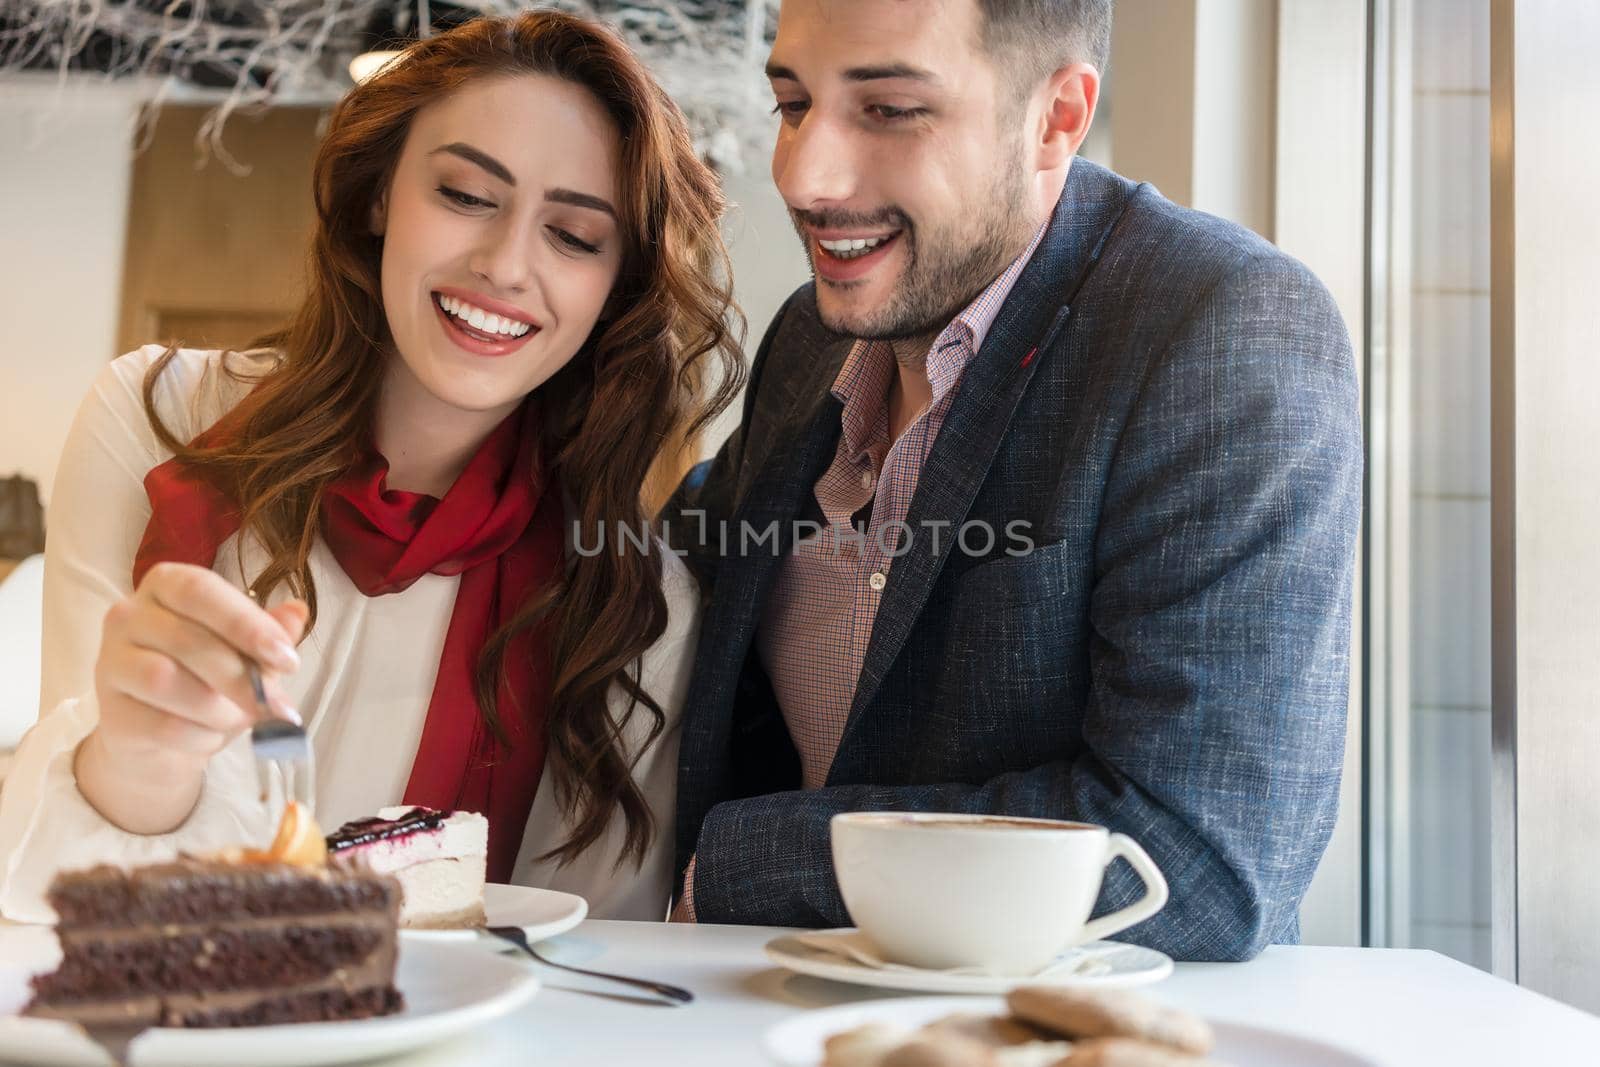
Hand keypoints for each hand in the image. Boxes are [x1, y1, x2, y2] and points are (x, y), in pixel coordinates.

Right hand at [76, 562, 308, 833]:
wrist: (159, 731)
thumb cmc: (206, 675)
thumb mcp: (244, 649)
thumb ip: (268, 632)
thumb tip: (298, 612)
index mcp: (167, 584)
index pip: (201, 592)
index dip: (247, 625)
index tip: (287, 659)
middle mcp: (129, 614)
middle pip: (187, 641)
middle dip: (242, 678)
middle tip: (279, 707)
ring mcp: (110, 661)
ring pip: (166, 682)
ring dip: (220, 709)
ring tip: (243, 719)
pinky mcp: (109, 709)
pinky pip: (161, 725)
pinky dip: (201, 736)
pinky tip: (214, 736)